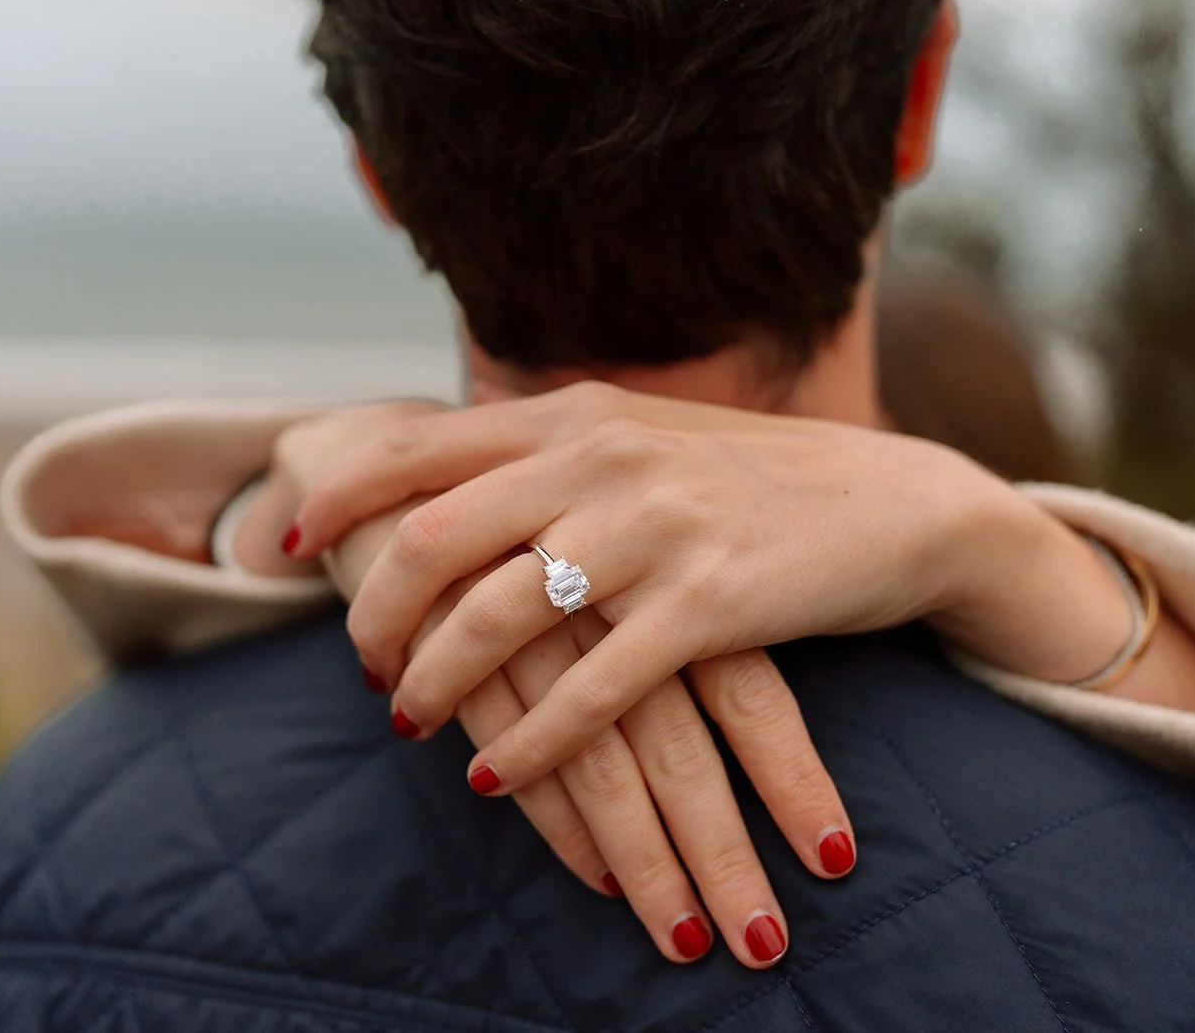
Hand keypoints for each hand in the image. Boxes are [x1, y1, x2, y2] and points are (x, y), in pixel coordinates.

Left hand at [293, 382, 1137, 795]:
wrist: (897, 501)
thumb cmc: (754, 481)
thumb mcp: (643, 440)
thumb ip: (551, 454)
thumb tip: (451, 485)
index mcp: (577, 415)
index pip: (419, 448)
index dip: (343, 496)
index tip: (297, 542)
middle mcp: (602, 459)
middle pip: (433, 538)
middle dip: (375, 613)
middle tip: (362, 666)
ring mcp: (654, 529)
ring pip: (496, 616)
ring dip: (435, 684)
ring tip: (408, 726)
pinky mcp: (708, 604)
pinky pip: (590, 689)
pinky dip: (532, 744)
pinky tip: (499, 779)